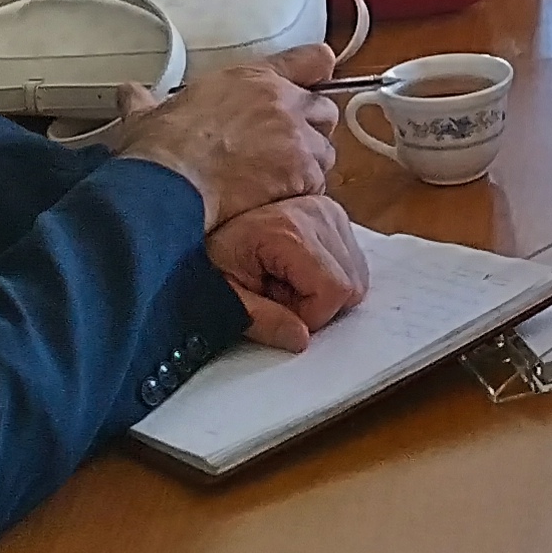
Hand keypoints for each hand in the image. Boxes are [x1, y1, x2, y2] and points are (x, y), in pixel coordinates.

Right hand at [108, 46, 345, 231]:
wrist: (171, 184)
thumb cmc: (161, 150)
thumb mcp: (149, 115)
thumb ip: (145, 101)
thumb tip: (130, 94)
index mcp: (252, 80)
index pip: (308, 59)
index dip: (315, 71)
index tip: (316, 79)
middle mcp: (283, 103)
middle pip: (324, 110)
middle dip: (312, 129)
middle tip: (288, 149)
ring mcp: (296, 138)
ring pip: (324, 151)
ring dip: (309, 165)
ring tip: (280, 181)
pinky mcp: (301, 174)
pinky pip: (318, 186)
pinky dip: (303, 194)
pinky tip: (277, 201)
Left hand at [207, 195, 373, 350]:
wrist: (195, 214)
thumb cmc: (209, 253)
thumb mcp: (225, 292)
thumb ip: (261, 318)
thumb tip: (301, 340)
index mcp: (292, 231)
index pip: (334, 291)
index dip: (308, 315)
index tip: (272, 306)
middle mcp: (321, 214)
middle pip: (351, 285)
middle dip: (317, 305)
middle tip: (275, 294)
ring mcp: (331, 212)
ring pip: (356, 277)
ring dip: (323, 292)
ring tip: (282, 280)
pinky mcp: (335, 216)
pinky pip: (351, 264)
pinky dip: (327, 277)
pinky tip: (295, 271)